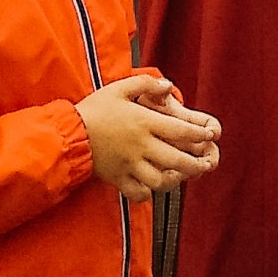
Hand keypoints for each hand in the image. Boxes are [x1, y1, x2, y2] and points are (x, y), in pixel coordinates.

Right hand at [79, 74, 219, 202]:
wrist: (66, 134)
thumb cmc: (93, 110)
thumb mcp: (120, 88)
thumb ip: (146, 83)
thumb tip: (169, 86)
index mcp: (145, 122)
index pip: (181, 131)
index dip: (200, 135)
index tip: (210, 136)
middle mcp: (141, 146)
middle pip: (177, 159)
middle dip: (196, 164)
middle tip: (205, 165)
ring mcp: (130, 164)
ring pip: (160, 180)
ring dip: (175, 181)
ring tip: (182, 178)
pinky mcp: (117, 178)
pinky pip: (137, 192)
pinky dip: (148, 193)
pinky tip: (153, 188)